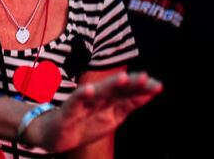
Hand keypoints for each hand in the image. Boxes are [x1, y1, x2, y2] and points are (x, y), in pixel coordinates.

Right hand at [27, 72, 161, 151]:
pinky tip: (88, 90)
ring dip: (108, 85)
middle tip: (144, 78)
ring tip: (122, 79)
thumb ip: (131, 102)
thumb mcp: (114, 115)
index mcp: (109, 100)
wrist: (56, 135)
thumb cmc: (86, 122)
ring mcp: (82, 104)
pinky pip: (74, 104)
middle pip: (114, 88)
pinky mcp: (68, 112)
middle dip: (129, 83)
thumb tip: (153, 91)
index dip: (141, 88)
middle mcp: (97, 98)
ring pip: (97, 93)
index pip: (127, 91)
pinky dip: (80, 96)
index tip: (157, 85)